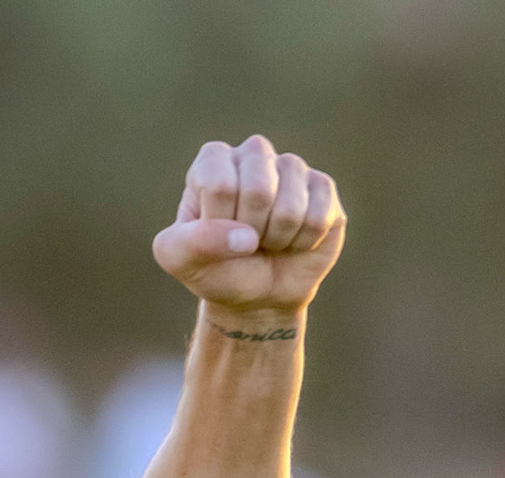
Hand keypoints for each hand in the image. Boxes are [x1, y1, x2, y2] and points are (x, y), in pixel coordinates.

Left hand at [152, 135, 343, 320]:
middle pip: (259, 190)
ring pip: (290, 207)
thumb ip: (190, 243)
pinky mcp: (323, 187)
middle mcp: (253, 155)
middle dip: (250, 230)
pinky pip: (318, 217)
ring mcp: (291, 167)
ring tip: (267, 240)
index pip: (219, 185)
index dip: (218, 222)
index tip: (214, 233)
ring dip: (277, 239)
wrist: (256, 295)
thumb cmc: (215, 269)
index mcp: (213, 161)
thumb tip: (244, 237)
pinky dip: (303, 242)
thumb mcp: (181, 260)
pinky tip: (293, 240)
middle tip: (244, 240)